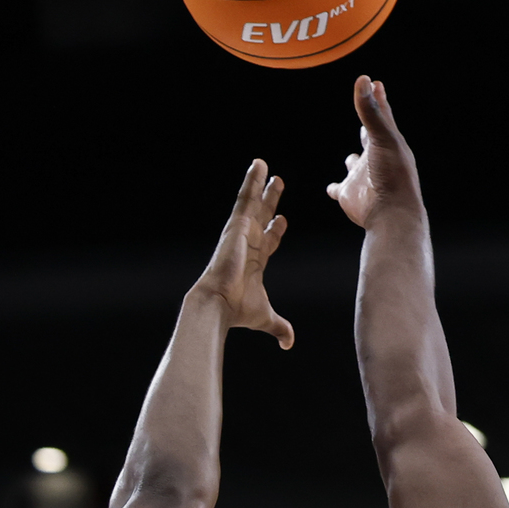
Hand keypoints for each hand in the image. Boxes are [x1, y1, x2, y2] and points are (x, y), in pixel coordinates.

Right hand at [193, 160, 293, 348]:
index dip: (276, 232)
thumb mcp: (266, 318)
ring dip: (259, 185)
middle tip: (277, 185)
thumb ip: (280, 327)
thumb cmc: (238, 311)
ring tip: (265, 166)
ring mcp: (242, 233)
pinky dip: (252, 180)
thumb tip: (289, 343)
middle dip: (269, 202)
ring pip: (252, 203)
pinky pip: (246, 197)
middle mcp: (247, 244)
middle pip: (261, 217)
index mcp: (254, 263)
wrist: (218, 303)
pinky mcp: (237, 225)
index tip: (283, 221)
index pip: (268, 243)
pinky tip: (259, 165)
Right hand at [327, 75, 414, 228]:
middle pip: (370, 138)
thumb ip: (370, 111)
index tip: (376, 84)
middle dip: (368, 125)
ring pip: (355, 165)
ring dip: (353, 160)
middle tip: (365, 115)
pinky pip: (339, 189)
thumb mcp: (382, 138)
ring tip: (352, 157)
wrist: (390, 214)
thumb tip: (363, 79)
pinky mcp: (349, 194)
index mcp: (388, 143)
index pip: (383, 115)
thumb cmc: (393, 175)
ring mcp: (361, 177)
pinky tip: (331, 187)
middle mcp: (375, 158)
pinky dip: (334, 188)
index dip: (378, 99)